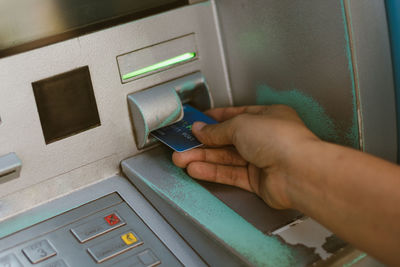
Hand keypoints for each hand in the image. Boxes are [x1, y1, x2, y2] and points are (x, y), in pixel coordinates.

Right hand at [172, 105, 320, 208]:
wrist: (298, 171)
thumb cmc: (280, 139)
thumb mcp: (241, 124)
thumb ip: (217, 129)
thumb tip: (200, 129)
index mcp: (267, 117)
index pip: (236, 115)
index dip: (215, 118)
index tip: (197, 121)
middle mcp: (265, 138)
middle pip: (228, 139)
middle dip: (204, 142)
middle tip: (183, 144)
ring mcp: (262, 160)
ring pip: (227, 158)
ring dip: (203, 158)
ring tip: (182, 158)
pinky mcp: (257, 181)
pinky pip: (230, 174)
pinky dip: (213, 171)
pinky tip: (197, 169)